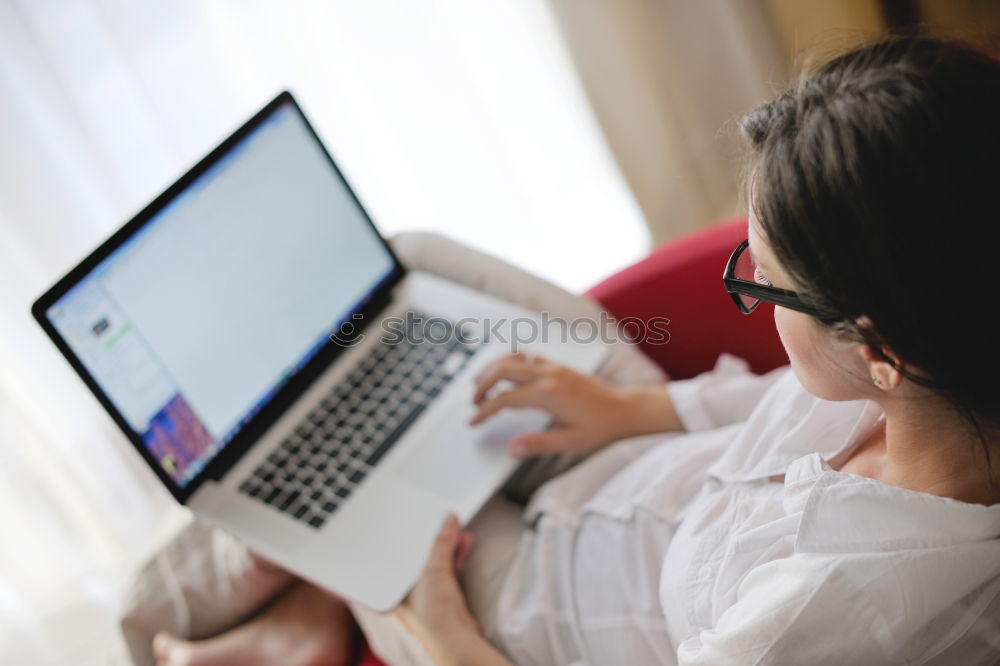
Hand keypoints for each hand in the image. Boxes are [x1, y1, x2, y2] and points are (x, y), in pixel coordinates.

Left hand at [394, 514, 511, 665]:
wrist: (455, 639)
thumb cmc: (432, 614)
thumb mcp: (433, 570)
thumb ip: (442, 543)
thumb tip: (448, 520)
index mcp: (394, 587)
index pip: (398, 554)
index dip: (408, 535)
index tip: (416, 518)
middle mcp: (407, 590)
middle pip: (418, 556)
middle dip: (432, 538)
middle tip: (440, 519)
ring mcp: (427, 594)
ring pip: (436, 561)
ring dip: (448, 545)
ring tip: (456, 527)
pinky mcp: (445, 597)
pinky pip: (449, 569)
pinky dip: (456, 556)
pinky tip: (464, 542)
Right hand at [469, 352, 682, 457]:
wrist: (626, 409)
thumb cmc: (601, 428)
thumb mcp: (571, 442)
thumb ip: (538, 444)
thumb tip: (511, 449)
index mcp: (549, 395)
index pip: (505, 400)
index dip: (484, 411)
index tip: (473, 422)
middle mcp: (548, 375)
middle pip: (502, 370)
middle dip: (482, 384)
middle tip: (473, 402)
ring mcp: (553, 367)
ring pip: (513, 358)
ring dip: (492, 369)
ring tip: (480, 385)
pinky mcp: (558, 366)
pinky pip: (527, 356)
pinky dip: (510, 362)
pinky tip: (505, 373)